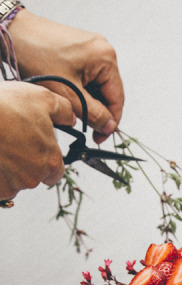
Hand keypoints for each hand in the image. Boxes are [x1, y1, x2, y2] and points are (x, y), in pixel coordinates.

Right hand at [0, 81, 74, 199]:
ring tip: (0, 145)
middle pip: (33, 176)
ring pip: (13, 181)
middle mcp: (33, 177)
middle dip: (25, 162)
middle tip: (12, 141)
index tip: (36, 149)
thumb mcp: (42, 99)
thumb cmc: (5, 107)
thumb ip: (63, 110)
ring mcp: (11, 185)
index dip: (47, 160)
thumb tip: (71, 118)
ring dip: (8, 168)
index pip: (56, 172)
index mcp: (51, 162)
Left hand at [8, 9, 123, 142]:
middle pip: (108, 92)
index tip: (99, 137)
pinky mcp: (80, 49)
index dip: (110, 122)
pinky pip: (87, 76)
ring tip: (68, 106)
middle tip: (81, 124)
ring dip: (86, 100)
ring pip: (97, 85)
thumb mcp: (68, 93)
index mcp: (106, 58)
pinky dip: (79, 88)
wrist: (14, 32)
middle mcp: (103, 50)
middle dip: (96, 110)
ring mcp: (92, 48)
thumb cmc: (36, 54)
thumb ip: (93, 113)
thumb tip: (108, 126)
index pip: (117, 98)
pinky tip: (66, 93)